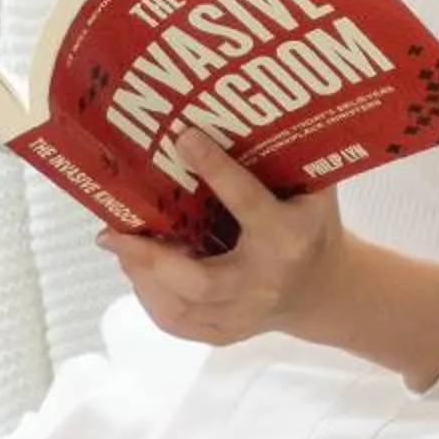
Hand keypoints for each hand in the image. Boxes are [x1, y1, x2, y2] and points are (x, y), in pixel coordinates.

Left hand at [97, 127, 349, 346]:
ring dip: (141, 275)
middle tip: (113, 232)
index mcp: (287, 237)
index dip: (216, 169)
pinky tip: (135, 270)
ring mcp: (244, 315)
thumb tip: (238, 104)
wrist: (325, 290)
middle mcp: (263, 282)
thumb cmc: (312, 225)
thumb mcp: (311, 188)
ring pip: (181, 307)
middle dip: (152, 257)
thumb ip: (284, 157)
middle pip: (201, 280)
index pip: (248, 202)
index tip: (181, 136)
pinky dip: (149, 298)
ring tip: (117, 243)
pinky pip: (178, 323)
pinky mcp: (227, 334)